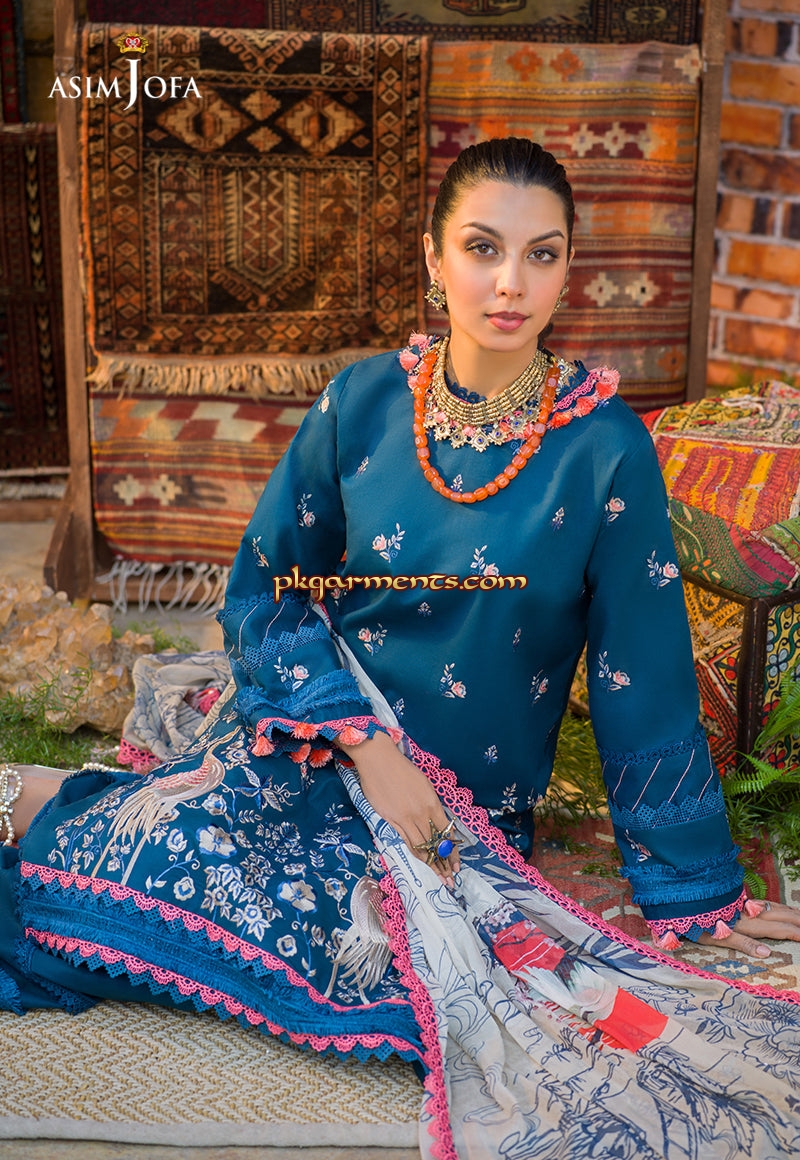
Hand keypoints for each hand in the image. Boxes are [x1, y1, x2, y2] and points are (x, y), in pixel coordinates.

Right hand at [338, 731, 459, 886]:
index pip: (447, 834)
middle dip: (444, 864)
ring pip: (421, 847)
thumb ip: (431, 805)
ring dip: (431, 864)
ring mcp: (405, 818)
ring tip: (439, 877)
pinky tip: (421, 861)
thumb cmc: (401, 769)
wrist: (379, 760)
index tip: (457, 865)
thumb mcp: (424, 785)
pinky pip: (406, 840)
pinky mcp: (390, 820)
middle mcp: (421, 813)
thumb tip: (436, 822)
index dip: (452, 852)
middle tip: (450, 880)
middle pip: (435, 844)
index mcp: (432, 803)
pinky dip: (416, 853)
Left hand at [697, 899, 799, 958]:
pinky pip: (766, 903)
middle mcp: (749, 911)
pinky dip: (780, 906)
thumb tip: (767, 952)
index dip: (795, 933)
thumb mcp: (718, 938)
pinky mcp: (740, 901)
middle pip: (780, 915)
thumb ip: (742, 943)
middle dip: (798, 921)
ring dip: (791, 912)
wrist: (685, 900)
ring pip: (775, 907)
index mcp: (747, 923)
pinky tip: (782, 909)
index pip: (778, 929)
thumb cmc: (699, 924)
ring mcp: (746, 905)